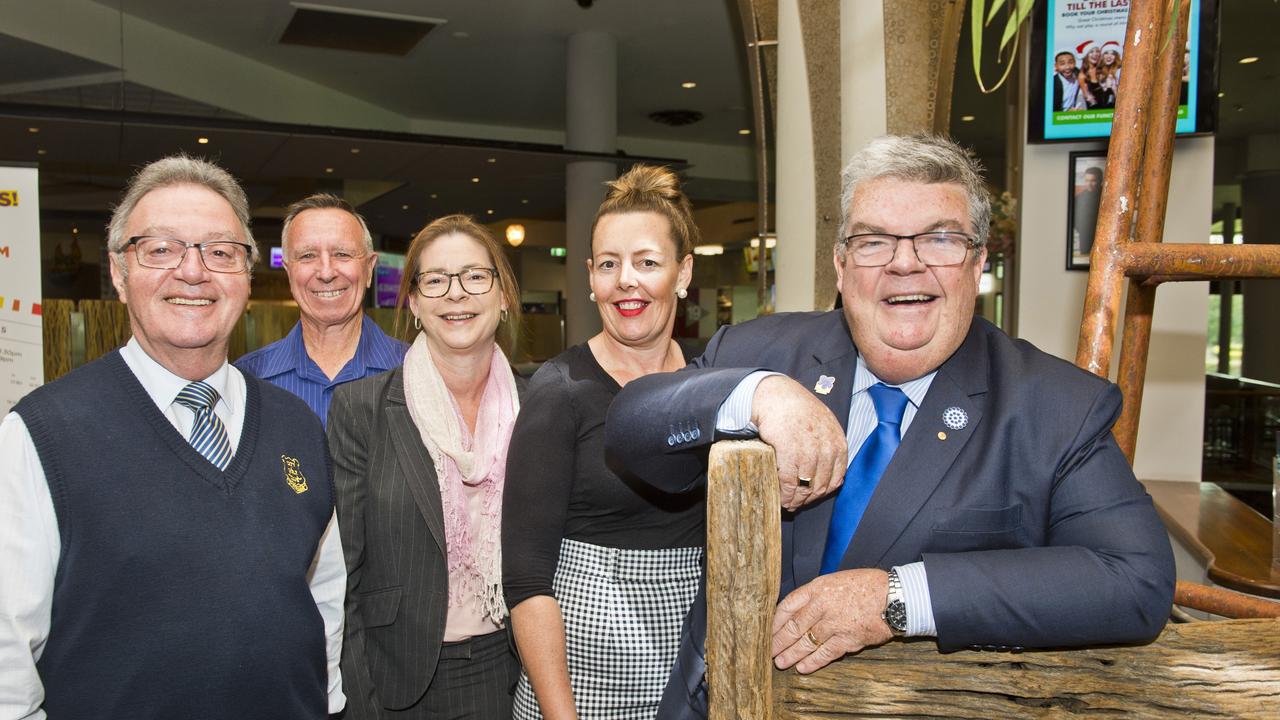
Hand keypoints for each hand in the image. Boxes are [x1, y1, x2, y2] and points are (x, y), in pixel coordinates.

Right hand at [751, 375, 845, 510]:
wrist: (777, 396)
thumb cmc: (798, 410)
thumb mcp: (824, 425)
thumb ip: (830, 449)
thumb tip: (835, 479)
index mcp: (838, 443)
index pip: (836, 479)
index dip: (822, 493)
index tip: (811, 497)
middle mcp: (827, 448)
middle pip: (820, 486)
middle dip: (808, 499)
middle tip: (796, 504)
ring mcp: (808, 450)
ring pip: (805, 487)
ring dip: (795, 500)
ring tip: (787, 504)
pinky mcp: (789, 451)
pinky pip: (789, 482)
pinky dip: (784, 494)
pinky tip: (780, 497)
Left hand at [771, 569, 892, 673]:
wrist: (894, 596)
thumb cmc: (865, 586)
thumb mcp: (835, 581)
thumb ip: (816, 595)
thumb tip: (798, 610)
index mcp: (817, 588)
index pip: (788, 605)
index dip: (775, 621)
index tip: (767, 630)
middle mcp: (822, 605)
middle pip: (794, 627)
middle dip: (779, 641)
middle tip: (769, 651)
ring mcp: (835, 623)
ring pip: (806, 642)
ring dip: (792, 654)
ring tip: (781, 663)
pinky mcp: (848, 639)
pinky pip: (825, 653)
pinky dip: (813, 662)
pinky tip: (802, 668)